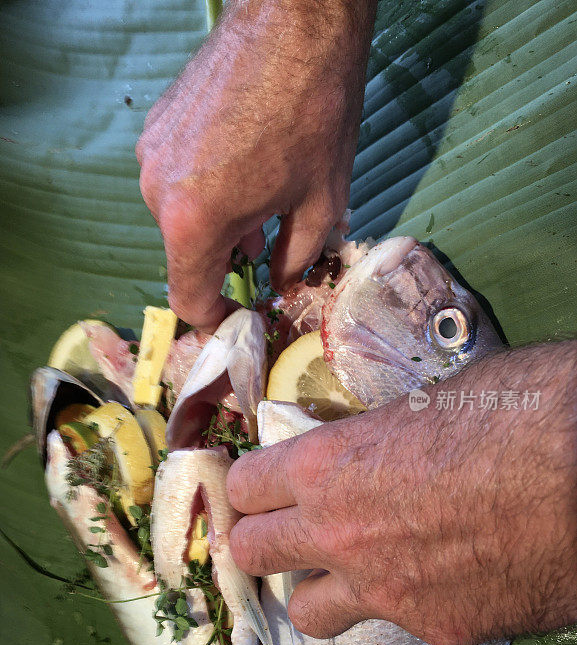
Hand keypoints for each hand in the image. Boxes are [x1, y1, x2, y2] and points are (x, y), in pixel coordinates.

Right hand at [136, 0, 376, 328]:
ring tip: (262, 203)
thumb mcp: (318, 205)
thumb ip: (294, 260)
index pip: (189, 297)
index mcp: (192, 221)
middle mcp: (157, 190)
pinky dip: (207, 189)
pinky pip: (178, 180)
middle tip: (268, 246)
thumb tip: (281, 283)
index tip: (240, 314)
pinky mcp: (157, 126)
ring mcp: (152, 153)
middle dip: (226, 261)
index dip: (216, 317)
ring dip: (219, 223)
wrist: (295, 21)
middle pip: (186, 254)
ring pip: (181, 216)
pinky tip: (244, 167)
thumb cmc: (314, 113)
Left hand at [227, 343, 576, 644]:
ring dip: (314, 586)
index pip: (244, 486)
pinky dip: (396, 603)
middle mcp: (340, 535)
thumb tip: (373, 444)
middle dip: (260, 538)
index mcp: (329, 466)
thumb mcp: (429, 404)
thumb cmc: (520, 411)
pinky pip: (388, 622)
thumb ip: (378, 437)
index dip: (249, 485)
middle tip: (283, 529)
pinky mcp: (435, 629)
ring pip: (305, 610)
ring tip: (345, 567)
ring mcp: (384, 591)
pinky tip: (436, 576)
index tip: (260, 486)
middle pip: (252, 552)